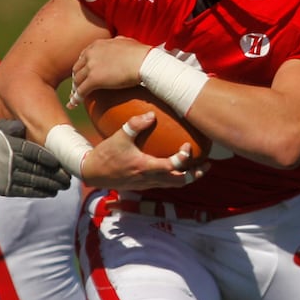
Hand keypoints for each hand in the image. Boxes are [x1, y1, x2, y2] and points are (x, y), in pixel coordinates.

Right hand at [0, 120, 71, 197]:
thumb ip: (14, 127)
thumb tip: (25, 125)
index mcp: (11, 146)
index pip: (34, 153)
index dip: (49, 158)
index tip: (60, 163)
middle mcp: (10, 162)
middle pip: (38, 169)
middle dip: (55, 175)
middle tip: (68, 177)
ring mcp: (8, 176)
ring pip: (34, 182)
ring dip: (51, 185)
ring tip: (63, 186)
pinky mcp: (5, 188)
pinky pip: (25, 191)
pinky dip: (40, 192)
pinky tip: (51, 192)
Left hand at [69, 39, 150, 106]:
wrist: (144, 61)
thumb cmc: (140, 53)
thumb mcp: (125, 41)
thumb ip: (117, 41)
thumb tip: (118, 40)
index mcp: (97, 45)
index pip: (84, 57)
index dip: (82, 67)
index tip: (83, 74)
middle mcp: (91, 54)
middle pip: (77, 69)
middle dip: (77, 78)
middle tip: (77, 87)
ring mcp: (91, 66)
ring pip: (77, 81)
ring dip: (75, 89)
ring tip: (75, 97)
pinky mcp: (94, 79)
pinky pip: (81, 91)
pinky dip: (76, 99)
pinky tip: (73, 104)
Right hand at [80, 114, 208, 189]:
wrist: (93, 173)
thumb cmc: (106, 154)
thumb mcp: (118, 137)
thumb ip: (134, 125)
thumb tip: (151, 114)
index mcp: (145, 167)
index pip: (171, 166)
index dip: (183, 158)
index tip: (187, 146)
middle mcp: (149, 178)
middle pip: (179, 181)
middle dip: (195, 174)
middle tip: (207, 164)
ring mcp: (147, 183)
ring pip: (174, 185)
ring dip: (188, 177)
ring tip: (199, 169)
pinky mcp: (144, 184)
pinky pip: (165, 183)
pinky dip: (175, 177)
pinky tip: (178, 168)